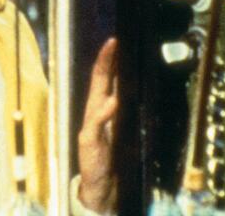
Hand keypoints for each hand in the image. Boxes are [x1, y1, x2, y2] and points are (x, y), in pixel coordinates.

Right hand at [77, 37, 117, 212]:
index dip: (108, 59)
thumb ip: (122, 112)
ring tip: (110, 58)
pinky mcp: (90, 139)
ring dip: (104, 76)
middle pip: (99, 80)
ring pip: (97, 94)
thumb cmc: (110, 155)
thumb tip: (134, 90)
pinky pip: (96, 122)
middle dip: (105, 60)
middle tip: (113, 41)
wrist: (101, 183)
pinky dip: (104, 111)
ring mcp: (91, 124)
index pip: (104, 78)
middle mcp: (95, 111)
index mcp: (102, 106)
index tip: (115, 41)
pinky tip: (111, 101)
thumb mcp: (119, 130)